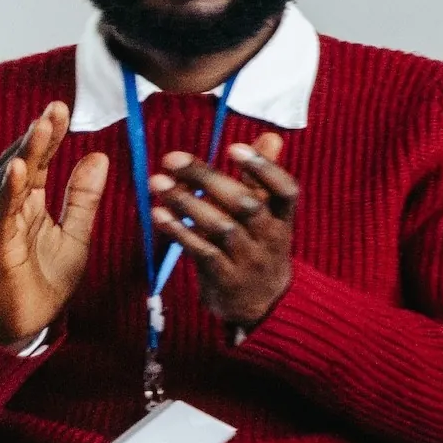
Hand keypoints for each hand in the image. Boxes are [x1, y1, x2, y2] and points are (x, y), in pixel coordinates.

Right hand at [0, 103, 106, 348]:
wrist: (29, 325)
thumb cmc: (45, 282)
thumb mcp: (75, 234)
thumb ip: (82, 197)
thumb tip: (97, 156)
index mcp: (27, 204)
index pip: (37, 163)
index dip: (49, 137)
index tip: (62, 110)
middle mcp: (9, 209)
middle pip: (21, 165)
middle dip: (37, 137)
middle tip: (56, 109)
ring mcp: (0, 225)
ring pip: (8, 182)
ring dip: (25, 154)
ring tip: (42, 127)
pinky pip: (1, 212)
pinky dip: (8, 189)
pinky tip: (19, 168)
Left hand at [151, 132, 296, 331]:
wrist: (263, 305)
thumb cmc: (260, 249)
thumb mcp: (271, 216)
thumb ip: (264, 178)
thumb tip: (271, 137)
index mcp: (283, 219)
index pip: (285, 190)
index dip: (264, 168)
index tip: (234, 148)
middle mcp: (270, 238)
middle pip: (246, 204)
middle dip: (208, 179)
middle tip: (172, 158)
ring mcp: (249, 259)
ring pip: (221, 227)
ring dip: (187, 203)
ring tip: (156, 182)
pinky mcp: (225, 278)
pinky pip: (202, 252)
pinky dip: (180, 231)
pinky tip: (159, 214)